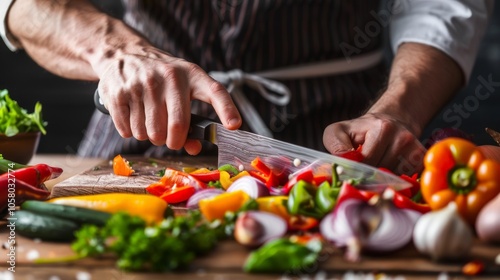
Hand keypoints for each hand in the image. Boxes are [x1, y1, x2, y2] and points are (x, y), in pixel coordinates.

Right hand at [94, 47, 241, 154]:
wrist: (124, 54)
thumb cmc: (162, 79)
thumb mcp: (182, 89)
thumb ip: (192, 120)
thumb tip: (194, 148)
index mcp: (192, 75)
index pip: (215, 92)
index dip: (226, 109)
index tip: (234, 126)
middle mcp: (170, 77)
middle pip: (176, 128)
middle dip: (172, 142)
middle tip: (169, 138)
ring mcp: (143, 83)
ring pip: (149, 134)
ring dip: (149, 136)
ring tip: (149, 119)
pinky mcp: (119, 92)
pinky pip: (128, 131)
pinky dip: (130, 132)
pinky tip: (133, 116)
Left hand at [323, 113, 425, 174]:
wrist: (389, 122)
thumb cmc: (359, 131)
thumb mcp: (339, 132)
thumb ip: (336, 145)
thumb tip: (340, 163)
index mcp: (383, 128)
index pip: (367, 161)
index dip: (355, 171)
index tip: (349, 174)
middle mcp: (403, 137)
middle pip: (381, 172)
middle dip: (368, 177)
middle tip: (361, 174)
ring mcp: (415, 149)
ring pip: (393, 179)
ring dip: (381, 180)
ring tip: (375, 168)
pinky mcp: (421, 160)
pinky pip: (406, 180)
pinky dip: (394, 181)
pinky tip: (388, 171)